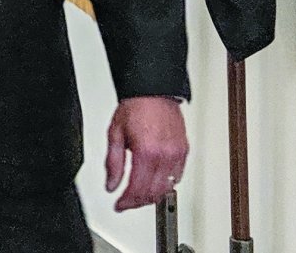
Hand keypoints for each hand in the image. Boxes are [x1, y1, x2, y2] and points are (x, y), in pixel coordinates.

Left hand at [103, 95, 188, 210]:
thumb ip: (113, 163)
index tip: (119, 205)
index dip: (126, 202)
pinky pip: (178, 176)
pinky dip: (167, 184)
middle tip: (127, 202)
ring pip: (167, 188)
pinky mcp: (184, 151)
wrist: (153, 90)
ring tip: (140, 195)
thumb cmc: (135, 107)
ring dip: (152, 196)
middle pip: (153, 193)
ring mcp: (177, 154)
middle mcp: (164, 156)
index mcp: (146, 152)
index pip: (137, 190)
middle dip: (138, 202)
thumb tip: (112, 185)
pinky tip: (157, 183)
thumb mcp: (115, 134)